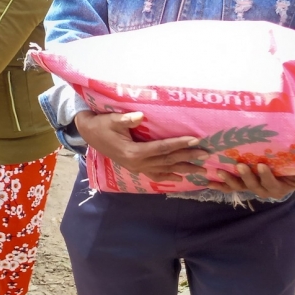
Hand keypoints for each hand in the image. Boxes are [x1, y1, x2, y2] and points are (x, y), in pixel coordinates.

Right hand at [73, 111, 206, 181]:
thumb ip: (126, 119)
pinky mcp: (134, 168)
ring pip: (164, 169)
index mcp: (133, 152)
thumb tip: (141, 116)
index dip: (178, 144)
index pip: (161, 148)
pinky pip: (154, 174)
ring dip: (182, 169)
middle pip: (167, 160)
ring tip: (200, 169)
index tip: (195, 140)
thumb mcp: (111, 120)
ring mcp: (136, 167)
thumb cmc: (101, 125)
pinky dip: (167, 176)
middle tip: (205, 154)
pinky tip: (179, 179)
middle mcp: (137, 163)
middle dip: (187, 157)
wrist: (88, 133)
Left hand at [207, 164, 294, 199]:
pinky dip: (219, 185)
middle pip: (254, 186)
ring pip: (240, 187)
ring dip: (229, 180)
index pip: (272, 184)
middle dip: (247, 177)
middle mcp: (264, 190)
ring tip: (220, 172)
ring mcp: (252, 187)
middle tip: (240, 165)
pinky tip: (208, 182)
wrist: (290, 169)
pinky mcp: (242, 184)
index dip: (266, 176)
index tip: (262, 165)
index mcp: (279, 188)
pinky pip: (230, 187)